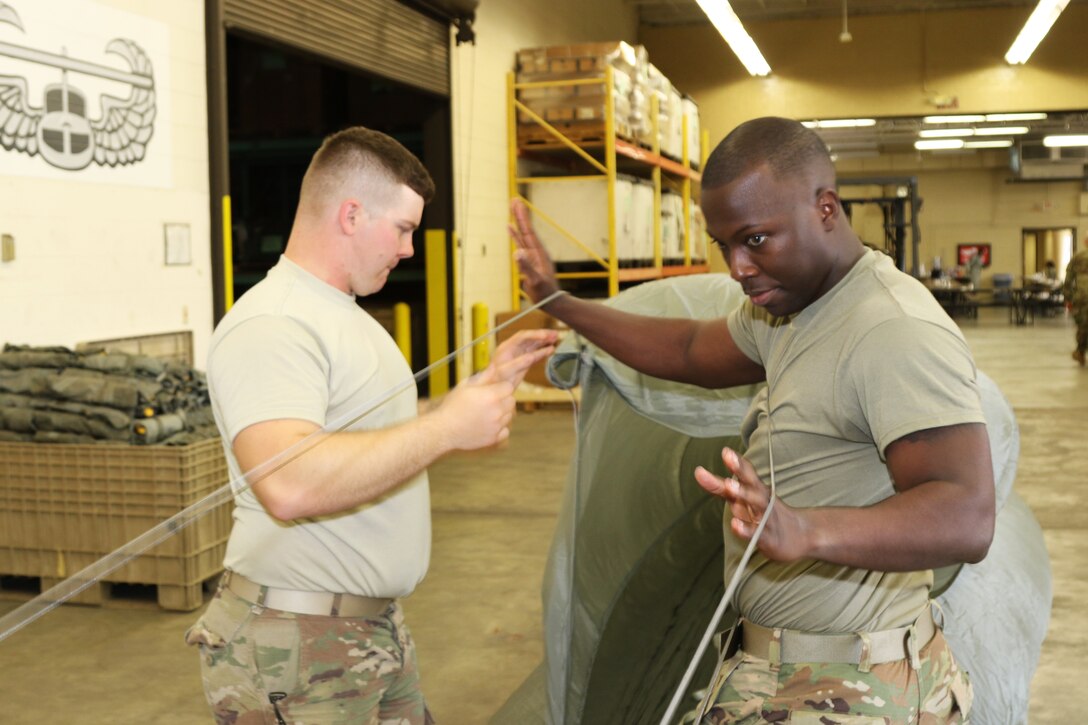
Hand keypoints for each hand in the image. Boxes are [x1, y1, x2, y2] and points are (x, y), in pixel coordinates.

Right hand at [434, 367, 516, 450]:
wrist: (443, 430)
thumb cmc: (452, 406)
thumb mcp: (465, 386)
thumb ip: (484, 377)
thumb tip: (495, 366)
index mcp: (491, 396)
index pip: (509, 387)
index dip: (501, 388)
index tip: (493, 390)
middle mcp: (497, 411)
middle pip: (511, 401)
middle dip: (503, 399)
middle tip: (489, 402)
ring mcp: (497, 426)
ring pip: (509, 415)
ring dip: (502, 413)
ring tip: (485, 414)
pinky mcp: (494, 438)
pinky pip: (505, 430)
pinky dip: (499, 428)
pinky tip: (487, 425)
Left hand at [490, 329, 558, 387]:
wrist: (494, 388)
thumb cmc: (495, 380)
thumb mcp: (505, 371)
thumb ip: (519, 363)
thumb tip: (531, 356)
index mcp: (507, 347)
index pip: (523, 336)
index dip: (535, 334)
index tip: (545, 335)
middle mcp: (514, 348)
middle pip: (530, 338)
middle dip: (542, 335)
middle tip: (554, 334)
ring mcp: (519, 355)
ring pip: (534, 345)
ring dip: (544, 342)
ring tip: (555, 339)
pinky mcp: (524, 362)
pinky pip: (535, 354)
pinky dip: (543, 351)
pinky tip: (550, 350)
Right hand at [509, 198, 559, 302]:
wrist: (551, 300)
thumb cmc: (545, 292)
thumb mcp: (535, 281)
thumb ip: (526, 267)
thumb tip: (517, 252)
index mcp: (539, 252)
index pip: (529, 231)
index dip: (523, 217)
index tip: (518, 204)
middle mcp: (536, 250)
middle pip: (526, 228)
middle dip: (520, 214)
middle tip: (514, 199)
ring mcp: (532, 254)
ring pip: (522, 233)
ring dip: (517, 221)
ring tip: (512, 208)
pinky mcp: (528, 259)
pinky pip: (520, 243)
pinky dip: (514, 234)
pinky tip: (510, 227)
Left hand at [694, 447, 809, 562]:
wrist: (801, 537)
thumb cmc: (765, 515)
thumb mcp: (744, 500)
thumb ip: (722, 488)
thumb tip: (700, 473)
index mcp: (756, 491)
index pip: (746, 474)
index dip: (737, 462)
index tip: (725, 451)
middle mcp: (762, 501)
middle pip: (752, 483)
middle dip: (740, 470)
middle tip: (728, 457)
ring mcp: (766, 518)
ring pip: (757, 504)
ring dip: (743, 494)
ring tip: (729, 485)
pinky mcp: (769, 538)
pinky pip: (756, 533)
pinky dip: (746, 529)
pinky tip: (735, 525)